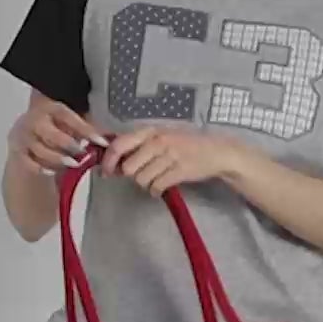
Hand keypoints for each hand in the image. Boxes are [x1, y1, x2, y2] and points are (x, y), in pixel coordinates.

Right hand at [7, 96, 108, 174]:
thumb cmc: (54, 131)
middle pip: (52, 135)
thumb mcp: (69, 126)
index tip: (101, 142)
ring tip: (73, 165)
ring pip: (42, 151)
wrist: (25, 138)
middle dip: (70, 146)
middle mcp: (34, 119)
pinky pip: (30, 163)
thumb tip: (112, 138)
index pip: (69, 117)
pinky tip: (52, 171)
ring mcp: (23, 136)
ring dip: (59, 160)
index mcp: (50, 108)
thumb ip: (87, 131)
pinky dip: (43, 168)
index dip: (86, 130)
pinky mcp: (16, 152)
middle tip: (84, 156)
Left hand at [99, 126, 240, 196]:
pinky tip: (162, 187)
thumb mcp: (161, 137)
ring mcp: (169, 155)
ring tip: (156, 178)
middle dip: (132, 175)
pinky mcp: (179, 170)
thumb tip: (112, 161)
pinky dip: (156, 191)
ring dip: (146, 183)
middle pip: (129, 167)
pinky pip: (156, 187)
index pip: (119, 144)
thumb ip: (138, 146)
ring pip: (142, 179)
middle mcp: (158, 141)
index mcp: (150, 131)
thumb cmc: (185, 144)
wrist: (216, 151)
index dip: (108, 161)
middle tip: (143, 174)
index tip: (106, 172)